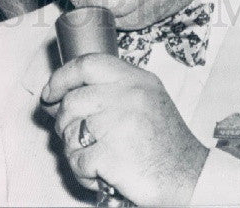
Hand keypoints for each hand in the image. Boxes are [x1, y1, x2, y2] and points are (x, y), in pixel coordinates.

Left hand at [41, 53, 208, 205]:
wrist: (189, 175)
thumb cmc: (165, 141)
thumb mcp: (146, 99)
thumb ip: (109, 90)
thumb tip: (58, 94)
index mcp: (136, 79)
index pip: (88, 63)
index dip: (62, 76)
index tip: (50, 92)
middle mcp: (129, 96)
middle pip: (73, 101)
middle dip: (64, 122)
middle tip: (73, 136)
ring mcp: (120, 125)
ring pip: (71, 132)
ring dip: (74, 150)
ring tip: (92, 157)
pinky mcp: (113, 156)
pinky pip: (78, 161)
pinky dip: (83, 172)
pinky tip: (100, 174)